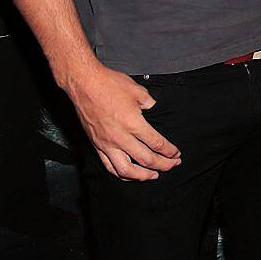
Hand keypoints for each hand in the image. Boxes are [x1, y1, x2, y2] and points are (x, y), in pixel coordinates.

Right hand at [66, 63, 180, 180]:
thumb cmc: (109, 84)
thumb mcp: (138, 91)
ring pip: (126, 171)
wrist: (84, 84)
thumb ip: (149, 103)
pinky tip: (129, 174)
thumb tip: (154, 110)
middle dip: (163, 165)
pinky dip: (121, 174)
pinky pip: (109, 166)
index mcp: (133, 124)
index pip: (156, 143)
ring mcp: (107, 144)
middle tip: (172, 165)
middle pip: (146, 159)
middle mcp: (120, 137)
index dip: (169, 151)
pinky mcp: (97, 145)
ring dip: (142, 176)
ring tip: (153, 176)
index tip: (176, 153)